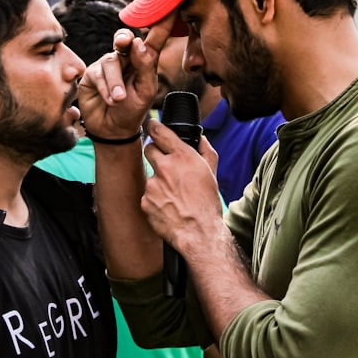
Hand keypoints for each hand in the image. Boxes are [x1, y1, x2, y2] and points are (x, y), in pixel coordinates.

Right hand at [78, 14, 175, 138]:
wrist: (113, 130)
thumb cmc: (133, 109)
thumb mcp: (146, 90)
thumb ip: (145, 66)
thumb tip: (137, 42)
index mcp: (144, 59)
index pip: (154, 37)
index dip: (162, 20)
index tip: (171, 5)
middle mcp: (126, 58)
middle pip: (125, 38)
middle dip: (124, 37)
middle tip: (125, 41)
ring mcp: (108, 64)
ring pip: (111, 62)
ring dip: (115, 82)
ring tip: (119, 99)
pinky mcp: (92, 74)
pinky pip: (98, 74)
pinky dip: (106, 88)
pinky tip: (111, 99)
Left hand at [141, 118, 221, 252]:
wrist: (198, 232)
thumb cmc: (207, 204)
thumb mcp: (212, 172)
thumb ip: (206, 150)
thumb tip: (201, 139)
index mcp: (183, 157)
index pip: (160, 132)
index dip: (154, 126)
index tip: (151, 124)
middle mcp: (165, 167)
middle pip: (149, 149)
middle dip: (155, 153)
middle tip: (165, 165)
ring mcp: (152, 184)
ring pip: (150, 174)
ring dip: (159, 181)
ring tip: (174, 195)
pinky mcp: (145, 200)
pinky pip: (147, 194)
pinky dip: (155, 198)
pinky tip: (168, 206)